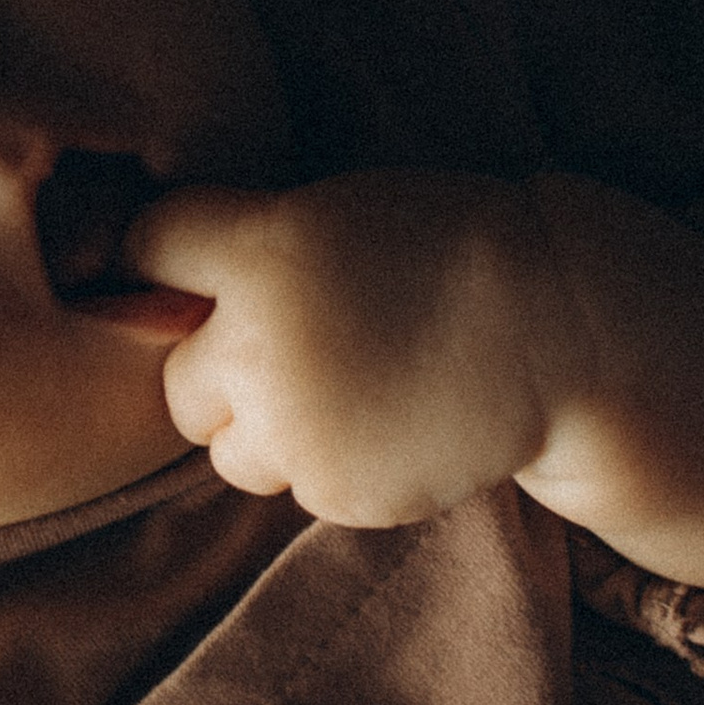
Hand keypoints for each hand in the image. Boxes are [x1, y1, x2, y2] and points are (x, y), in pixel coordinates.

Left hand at [132, 172, 559, 523]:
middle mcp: (260, 345)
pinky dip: (326, 465)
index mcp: (260, 252)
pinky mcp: (334, 492)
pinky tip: (385, 423)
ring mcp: (295, 429)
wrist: (557, 330)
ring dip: (263, 431)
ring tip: (345, 390)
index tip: (183, 270)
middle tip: (291, 350)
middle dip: (217, 372)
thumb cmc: (448, 251)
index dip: (161, 259)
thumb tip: (153, 297)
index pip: (146, 245)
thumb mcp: (336, 212)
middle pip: (176, 381)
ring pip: (226, 451)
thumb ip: (248, 250)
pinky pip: (295, 486)